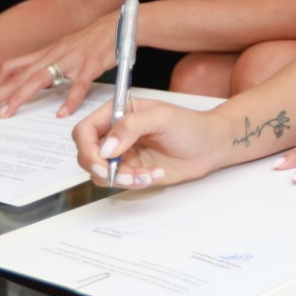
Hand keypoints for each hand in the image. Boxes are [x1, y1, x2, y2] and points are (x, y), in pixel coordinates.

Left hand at [0, 16, 118, 118]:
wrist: (120, 24)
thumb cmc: (95, 38)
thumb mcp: (67, 49)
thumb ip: (53, 64)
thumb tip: (41, 82)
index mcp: (47, 53)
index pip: (13, 67)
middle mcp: (54, 55)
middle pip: (18, 76)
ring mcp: (71, 60)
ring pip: (39, 79)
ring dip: (20, 97)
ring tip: (6, 114)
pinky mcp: (91, 64)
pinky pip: (78, 84)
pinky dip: (70, 100)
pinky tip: (62, 113)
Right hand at [73, 97, 232, 187]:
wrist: (209, 146)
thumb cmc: (189, 125)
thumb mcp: (161, 118)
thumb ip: (131, 127)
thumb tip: (106, 148)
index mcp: (117, 112)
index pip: (85, 130)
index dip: (88, 148)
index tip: (104, 161)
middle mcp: (114, 133)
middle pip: (87, 154)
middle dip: (104, 169)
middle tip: (126, 175)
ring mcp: (121, 153)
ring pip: (101, 173)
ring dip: (122, 178)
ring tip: (147, 174)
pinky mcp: (130, 170)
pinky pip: (119, 183)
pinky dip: (134, 183)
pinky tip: (154, 174)